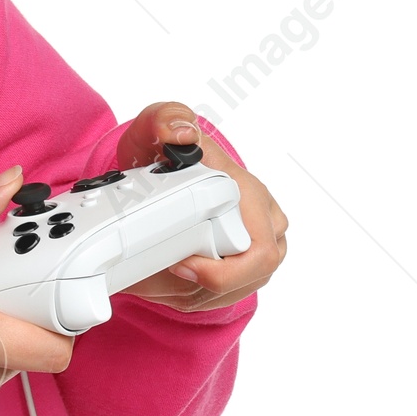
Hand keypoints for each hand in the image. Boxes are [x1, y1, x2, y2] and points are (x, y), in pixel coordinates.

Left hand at [114, 101, 287, 311]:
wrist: (158, 166)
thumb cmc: (161, 150)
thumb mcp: (154, 126)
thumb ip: (166, 119)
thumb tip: (182, 134)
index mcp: (250, 193)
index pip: (260, 248)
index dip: (223, 269)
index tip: (180, 265)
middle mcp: (265, 220)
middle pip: (252, 276)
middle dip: (202, 287)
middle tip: (160, 275)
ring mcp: (260, 244)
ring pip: (235, 291)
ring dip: (191, 295)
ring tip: (151, 281)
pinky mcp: (245, 263)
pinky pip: (224, 296)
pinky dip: (191, 296)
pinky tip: (162, 284)